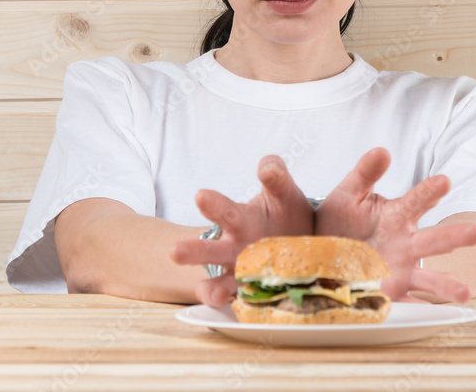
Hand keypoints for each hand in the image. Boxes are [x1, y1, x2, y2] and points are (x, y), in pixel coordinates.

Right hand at [169, 155, 313, 306]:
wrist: (301, 242)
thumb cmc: (285, 214)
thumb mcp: (284, 193)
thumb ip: (277, 177)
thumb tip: (267, 166)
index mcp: (239, 219)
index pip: (224, 210)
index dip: (212, 205)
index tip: (201, 197)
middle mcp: (232, 247)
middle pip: (209, 249)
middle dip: (193, 251)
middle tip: (174, 252)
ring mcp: (239, 273)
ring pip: (217, 283)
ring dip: (211, 289)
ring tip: (213, 294)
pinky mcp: (250, 294)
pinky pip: (238, 304)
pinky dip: (233, 308)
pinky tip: (233, 309)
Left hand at [314, 147, 475, 302]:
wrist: (322, 252)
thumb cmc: (340, 220)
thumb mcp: (348, 193)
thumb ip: (365, 173)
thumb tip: (382, 151)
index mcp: (396, 216)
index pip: (417, 200)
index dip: (430, 191)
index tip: (444, 181)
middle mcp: (405, 244)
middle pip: (432, 240)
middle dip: (453, 236)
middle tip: (475, 232)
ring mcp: (400, 269)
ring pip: (428, 277)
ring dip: (447, 284)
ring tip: (465, 292)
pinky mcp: (391, 292)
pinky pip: (408, 304)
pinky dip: (420, 311)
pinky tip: (433, 318)